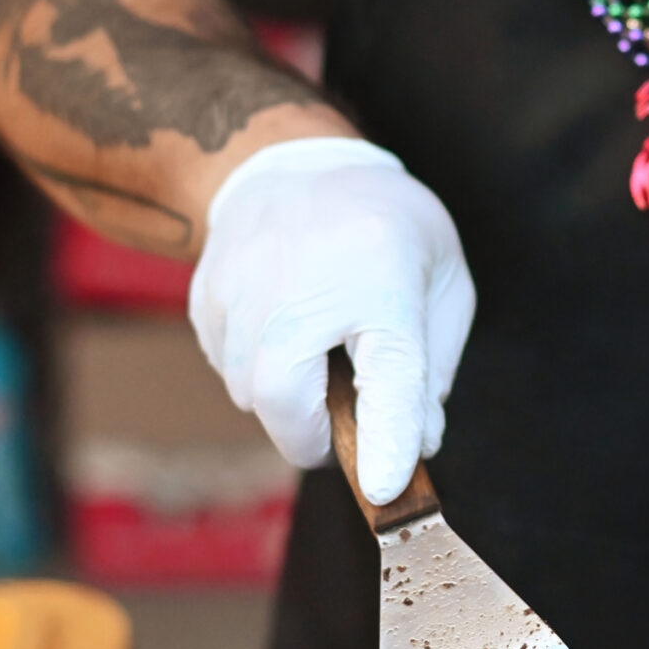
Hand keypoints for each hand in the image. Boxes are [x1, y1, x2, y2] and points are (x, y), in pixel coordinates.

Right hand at [188, 138, 475, 503]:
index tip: (386, 487)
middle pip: (285, 400)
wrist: (295, 162)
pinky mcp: (206, 299)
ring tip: (317, 355)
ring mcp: (242, 289)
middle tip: (340, 433)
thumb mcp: (441, 280)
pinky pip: (227, 369)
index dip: (388, 438)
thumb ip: (432, 370)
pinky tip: (282, 331)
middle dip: (313, 438)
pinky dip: (256, 373)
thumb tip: (415, 445)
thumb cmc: (383, 227)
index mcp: (382, 279)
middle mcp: (302, 283)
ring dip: (287, 403)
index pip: (388, 375)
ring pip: (249, 394)